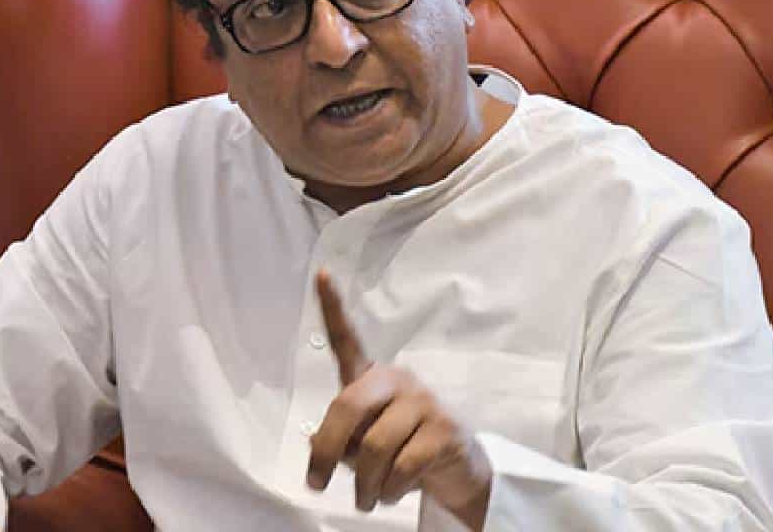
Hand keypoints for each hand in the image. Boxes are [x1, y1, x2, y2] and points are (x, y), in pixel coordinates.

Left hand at [306, 269, 491, 529]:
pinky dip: (390, 490)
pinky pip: (403, 466)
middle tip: (316, 484)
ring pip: (374, 448)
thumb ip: (339, 438)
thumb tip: (315, 440)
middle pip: (349, 406)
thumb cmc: (400, 452)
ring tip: (368, 498)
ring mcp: (424, 401)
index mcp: (372, 378)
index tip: (320, 273)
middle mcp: (397, 380)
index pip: (348, 340)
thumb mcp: (361, 445)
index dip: (333, 307)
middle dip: (328, 451)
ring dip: (364, 485)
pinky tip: (394, 492)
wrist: (457, 471)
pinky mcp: (444, 429)